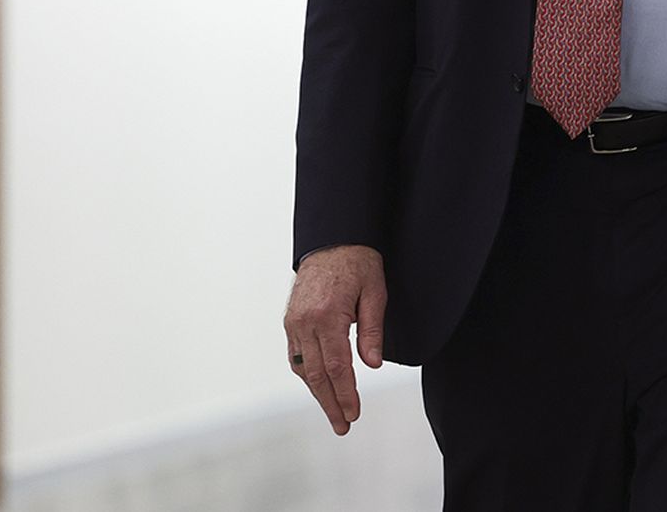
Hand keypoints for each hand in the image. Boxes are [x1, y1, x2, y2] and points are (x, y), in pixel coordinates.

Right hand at [284, 244, 386, 434]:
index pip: (337, 366)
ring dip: (317, 393)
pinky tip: (319, 386)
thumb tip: (372, 366)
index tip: (353, 413)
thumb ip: (373, 330)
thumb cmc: (358, 263)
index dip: (346, 393)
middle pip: (317, 374)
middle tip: (343, 426)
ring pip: (303, 369)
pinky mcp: (290, 321)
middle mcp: (305, 322)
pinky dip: (306, 374)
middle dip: (331, 403)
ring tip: (333, 413)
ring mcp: (294, 322)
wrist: (333, 239)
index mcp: (328, 315)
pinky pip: (296, 355)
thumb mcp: (376, 292)